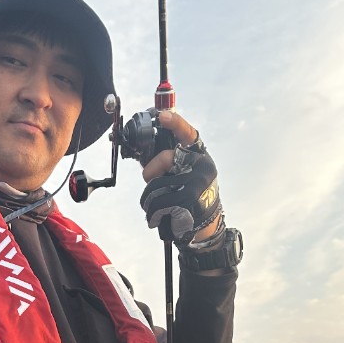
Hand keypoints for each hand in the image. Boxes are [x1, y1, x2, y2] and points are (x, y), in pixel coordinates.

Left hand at [139, 113, 222, 245]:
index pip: (187, 133)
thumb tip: (139, 151)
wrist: (204, 226)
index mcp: (199, 154)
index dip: (174, 123)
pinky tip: (157, 217)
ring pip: (158, 184)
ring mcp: (198, 182)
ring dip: (149, 198)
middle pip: (165, 158)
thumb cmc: (188, 195)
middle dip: (150, 171)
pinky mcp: (190, 200)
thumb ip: (166, 161)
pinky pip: (159, 202)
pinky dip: (152, 212)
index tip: (161, 116)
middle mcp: (201, 165)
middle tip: (148, 179)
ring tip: (154, 205)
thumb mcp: (183, 173)